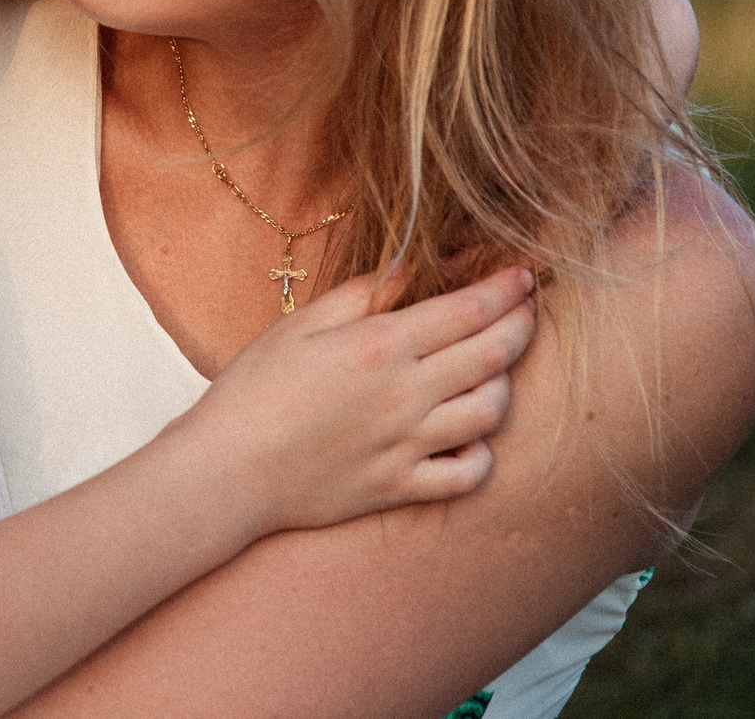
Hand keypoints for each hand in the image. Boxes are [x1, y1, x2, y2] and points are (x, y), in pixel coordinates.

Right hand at [171, 266, 537, 536]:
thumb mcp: (301, 324)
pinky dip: (482, 455)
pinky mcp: (400, 488)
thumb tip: (412, 265)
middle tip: (528, 308)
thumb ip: (364, 293)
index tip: (523, 274)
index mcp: (379, 346)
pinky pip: (468, 475)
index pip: (469, 310)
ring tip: (495, 369)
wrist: (226, 469)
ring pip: (490, 413)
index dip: (506, 289)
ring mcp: (407, 446)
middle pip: (493, 355)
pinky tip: (470, 437)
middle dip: (521, 325)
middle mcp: (404, 395)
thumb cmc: (253, 388)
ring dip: (504, 385)